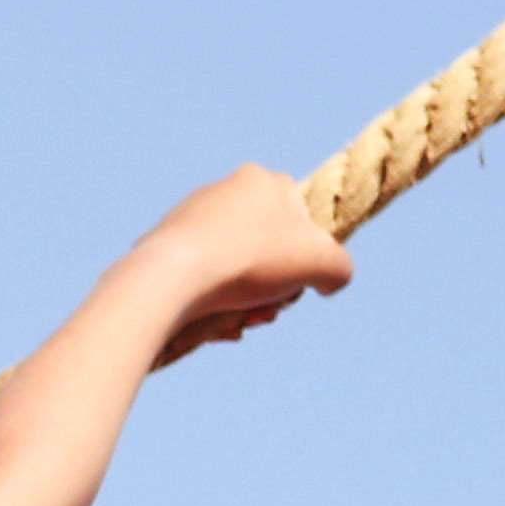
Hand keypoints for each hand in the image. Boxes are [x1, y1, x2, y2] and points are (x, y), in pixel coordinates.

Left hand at [138, 164, 354, 367]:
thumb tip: (330, 280)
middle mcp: (225, 191)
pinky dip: (212, 303)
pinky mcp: (164, 243)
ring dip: (243, 301)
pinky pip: (199, 277)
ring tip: (238, 322)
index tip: (296, 283)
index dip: (306, 256)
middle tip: (266, 311)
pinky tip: (213, 324)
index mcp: (263, 181)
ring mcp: (191, 215)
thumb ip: (339, 268)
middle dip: (271, 287)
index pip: (300, 217)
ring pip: (232, 267)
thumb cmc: (253, 259)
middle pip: (265, 248)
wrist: (174, 275)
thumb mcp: (323, 264)